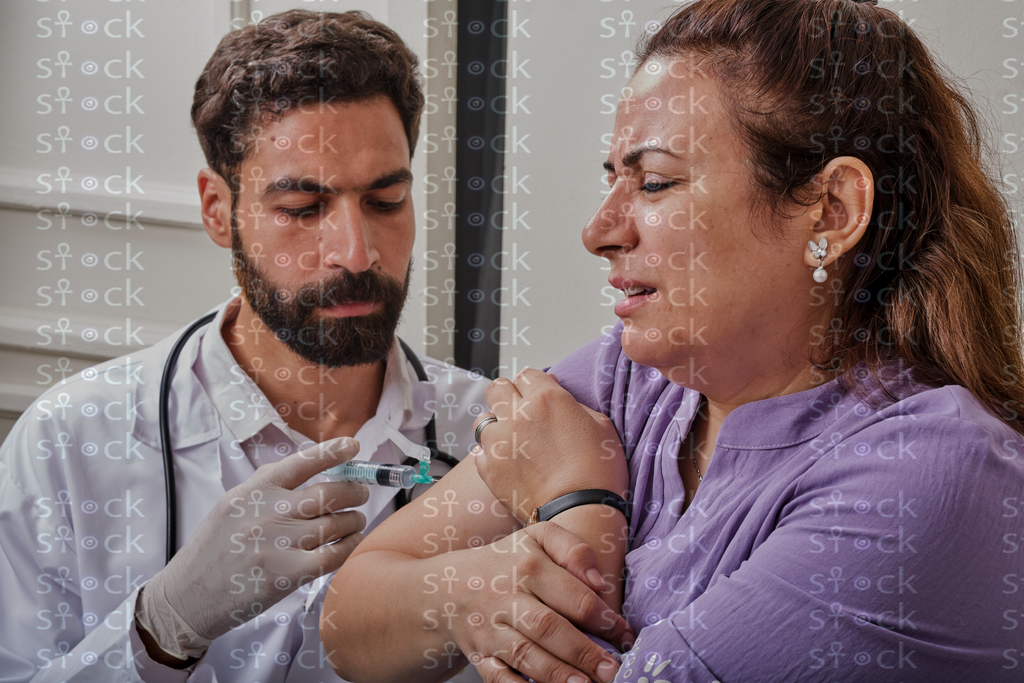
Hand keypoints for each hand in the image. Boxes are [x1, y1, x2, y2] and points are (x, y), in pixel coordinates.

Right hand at [137, 437, 368, 659]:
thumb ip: (266, 483)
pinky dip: (350, 546)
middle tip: (361, 492)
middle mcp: (268, 513)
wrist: (187, 596)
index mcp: (255, 491)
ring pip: (335, 524)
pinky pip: (333, 555)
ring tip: (356, 519)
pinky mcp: (287, 575)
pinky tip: (354, 542)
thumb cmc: (214, 548)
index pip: (301, 462)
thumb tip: (308, 463)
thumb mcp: (231, 504)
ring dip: (354, 519)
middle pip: (328, 494)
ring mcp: (279, 545)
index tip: (353, 446)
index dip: (332, 452)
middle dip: (354, 491)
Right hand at [444, 522, 633, 682]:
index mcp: (528, 567)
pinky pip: (497, 678)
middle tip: (613, 671)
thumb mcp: (539, 538)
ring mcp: (491, 630)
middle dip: (583, 652)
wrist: (447, 586)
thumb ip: (573, 549)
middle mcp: (507, 599)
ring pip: (525, 655)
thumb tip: (599, 584)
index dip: (604, 619)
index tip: (626, 637)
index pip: (572, 596)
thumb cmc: (508, 562)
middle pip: (548, 627)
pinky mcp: (479, 656)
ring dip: (556, 674)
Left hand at [474, 369, 627, 523]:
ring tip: (513, 443)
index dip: (534, 386)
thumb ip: (574, 403)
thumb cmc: (598, 472)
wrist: (581, 514)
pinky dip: (491, 457)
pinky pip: (480, 452)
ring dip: (496, 427)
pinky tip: (509, 466)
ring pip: (483, 420)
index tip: (540, 398)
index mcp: (547, 399)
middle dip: (508, 397)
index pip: (527, 374)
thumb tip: (557, 394)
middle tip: (521, 414)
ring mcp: (499, 442)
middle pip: (498, 388)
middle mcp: (518, 415)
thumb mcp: (601, 426)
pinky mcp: (489, 468)